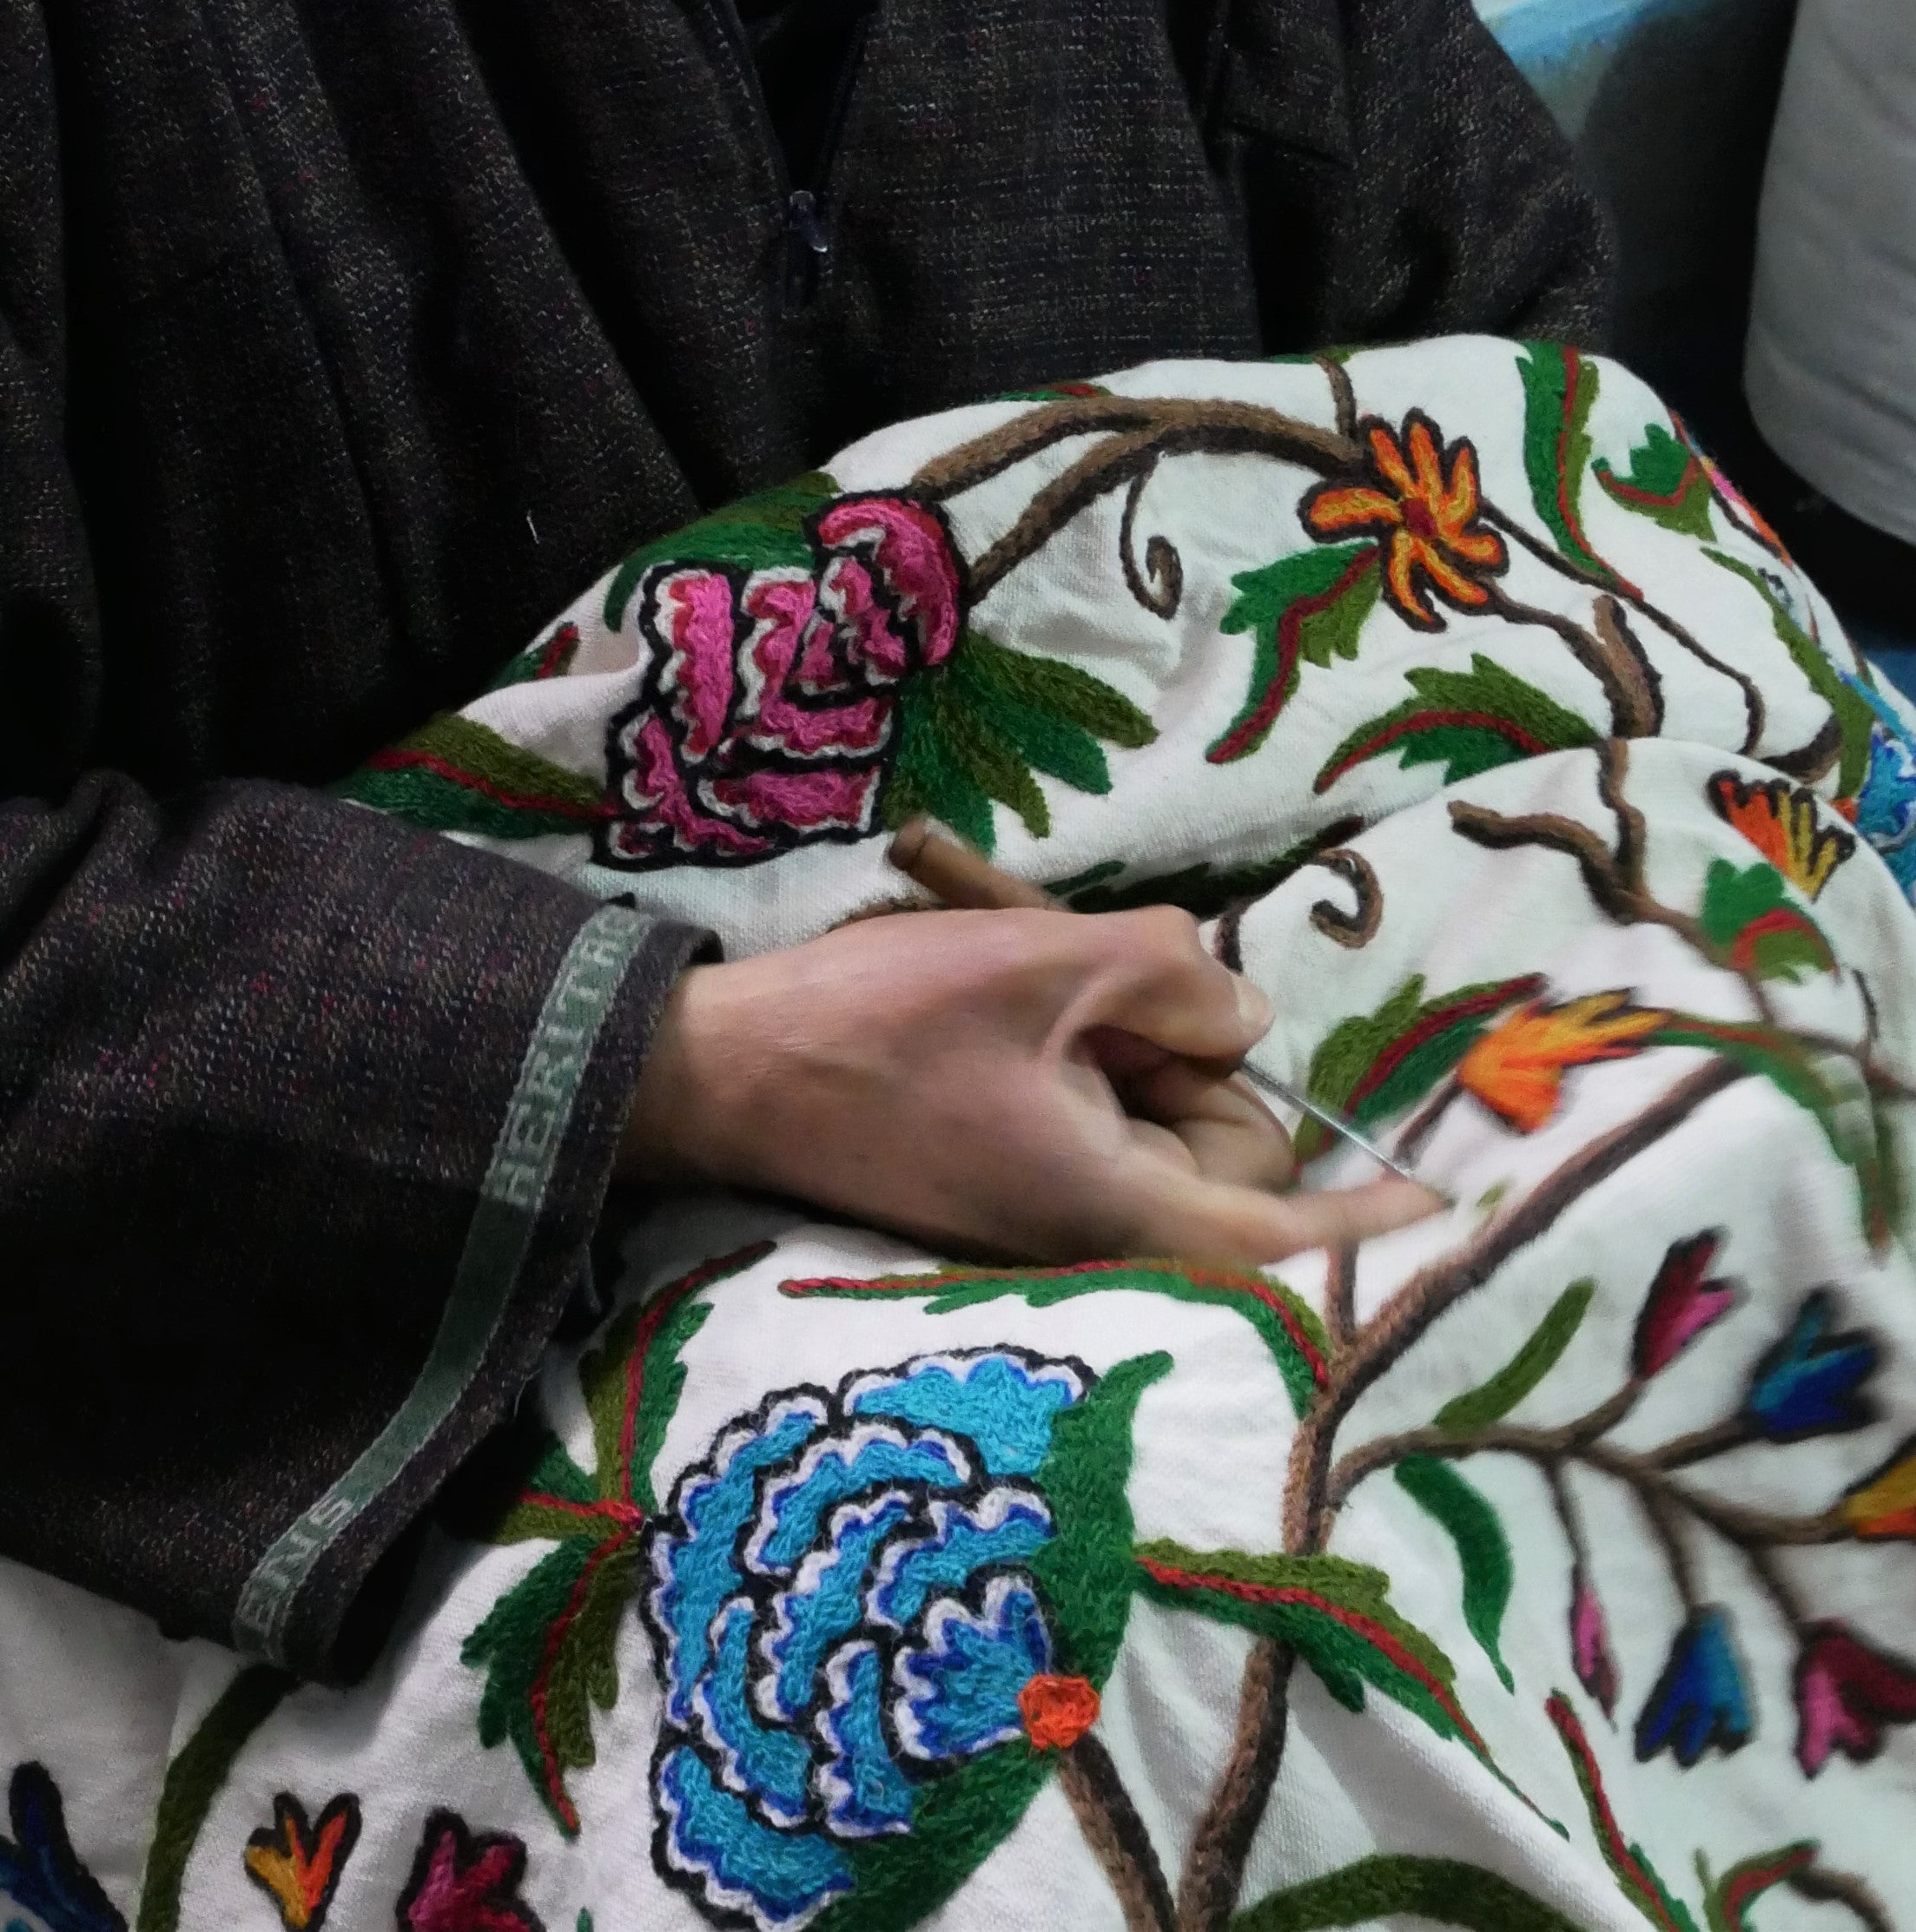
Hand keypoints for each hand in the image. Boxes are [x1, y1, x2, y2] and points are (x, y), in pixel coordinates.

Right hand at [617, 828, 1436, 1267]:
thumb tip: (1244, 1015)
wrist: (716, 1072)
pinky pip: (1077, 1103)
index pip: (1284, 1232)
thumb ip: (1170, 977)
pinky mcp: (996, 1178)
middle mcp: (1089, 1224)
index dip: (1373, 1217)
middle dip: (1174, 1043)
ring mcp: (1038, 1207)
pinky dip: (1058, 1033)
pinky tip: (980, 958)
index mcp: (1115, 1198)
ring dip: (1099, 1015)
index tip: (1455, 1204)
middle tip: (1082, 971)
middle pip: (1212, 1139)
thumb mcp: (1038, 963)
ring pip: (1140, 1106)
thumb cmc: (875, 1025)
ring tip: (1006, 938)